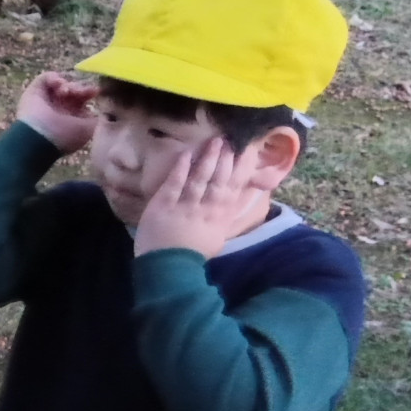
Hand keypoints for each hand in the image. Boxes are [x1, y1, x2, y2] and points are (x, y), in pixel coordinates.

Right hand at [16, 72, 100, 154]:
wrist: (40, 138)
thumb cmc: (65, 136)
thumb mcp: (89, 129)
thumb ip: (98, 117)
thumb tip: (103, 107)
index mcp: (70, 116)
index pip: (81, 99)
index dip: (89, 92)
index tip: (95, 91)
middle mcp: (58, 107)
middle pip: (72, 89)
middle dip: (78, 88)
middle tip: (78, 92)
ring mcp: (46, 99)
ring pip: (61, 83)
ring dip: (67, 84)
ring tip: (65, 91)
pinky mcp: (34, 91)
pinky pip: (46, 78)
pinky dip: (53, 78)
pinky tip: (58, 85)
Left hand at [133, 140, 262, 257]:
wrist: (167, 270)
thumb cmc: (191, 256)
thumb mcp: (216, 238)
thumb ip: (224, 218)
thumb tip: (235, 201)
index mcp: (219, 218)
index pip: (233, 190)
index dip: (240, 170)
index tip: (246, 152)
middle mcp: (206, 210)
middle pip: (218, 181)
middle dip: (225, 160)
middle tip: (229, 140)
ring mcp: (185, 207)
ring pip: (200, 179)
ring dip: (208, 159)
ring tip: (215, 141)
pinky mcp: (164, 206)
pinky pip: (175, 184)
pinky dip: (182, 169)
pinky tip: (187, 154)